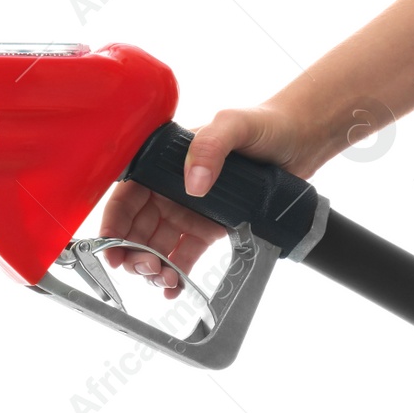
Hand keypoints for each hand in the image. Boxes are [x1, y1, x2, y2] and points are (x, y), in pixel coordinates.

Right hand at [98, 104, 329, 298]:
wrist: (302, 141)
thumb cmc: (265, 124)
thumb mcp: (233, 125)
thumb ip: (210, 146)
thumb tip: (193, 184)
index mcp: (164, 165)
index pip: (127, 197)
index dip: (113, 224)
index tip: (111, 248)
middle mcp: (170, 190)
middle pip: (136, 228)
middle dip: (132, 253)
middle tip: (145, 268)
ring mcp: (188, 212)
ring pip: (157, 246)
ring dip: (153, 267)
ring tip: (164, 279)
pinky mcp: (209, 229)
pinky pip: (184, 254)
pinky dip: (176, 273)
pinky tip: (173, 288)